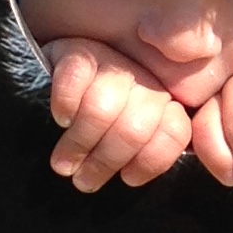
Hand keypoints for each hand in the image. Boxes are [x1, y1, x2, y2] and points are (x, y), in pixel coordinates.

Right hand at [42, 41, 194, 191]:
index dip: (150, 161)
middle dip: (106, 161)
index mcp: (167, 103)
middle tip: (83, 181)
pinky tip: (62, 119)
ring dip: (80, 142)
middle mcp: (146, 78)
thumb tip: (135, 178)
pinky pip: (75, 80)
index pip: (172, 132)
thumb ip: (151, 152)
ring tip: (64, 165)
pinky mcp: (79, 52)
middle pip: (134, 127)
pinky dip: (66, 105)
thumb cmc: (101, 128)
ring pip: (102, 108)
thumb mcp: (132, 143)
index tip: (127, 179)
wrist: (59, 81)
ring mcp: (113, 61)